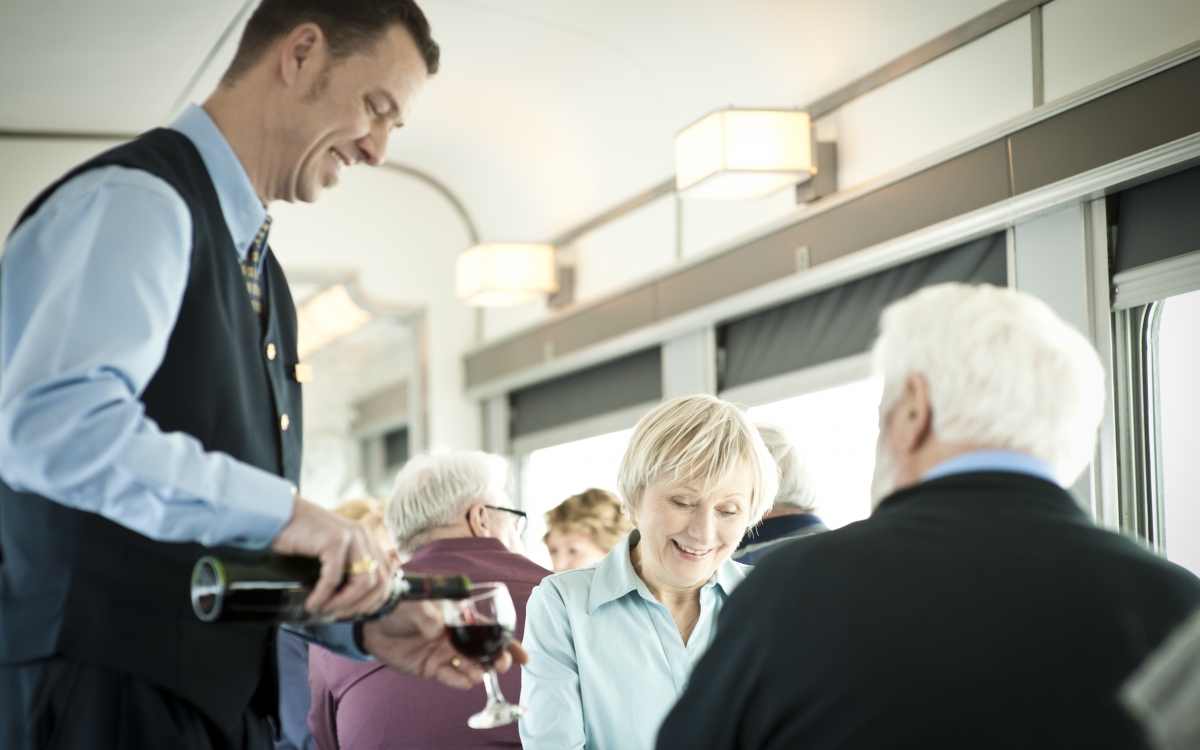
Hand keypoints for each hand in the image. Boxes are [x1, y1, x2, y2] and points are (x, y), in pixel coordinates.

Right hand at [271, 497, 393, 617]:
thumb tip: (354, 601)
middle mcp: (363, 536)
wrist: (279, 514)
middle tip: (340, 615)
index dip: (375, 599)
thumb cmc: (301, 536)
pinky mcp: (333, 541)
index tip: (355, 612)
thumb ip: (348, 565)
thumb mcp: (333, 550)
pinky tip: (313, 603)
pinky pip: (334, 578)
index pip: (387, 575)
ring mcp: (351, 536)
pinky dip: (323, 596)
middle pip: (380, 582)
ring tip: (327, 609)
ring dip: (345, 603)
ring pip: (363, 582)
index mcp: (367, 539)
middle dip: (361, 606)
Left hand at [362, 600, 529, 690]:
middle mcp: (457, 637)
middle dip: (496, 660)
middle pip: (484, 652)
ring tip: (480, 674)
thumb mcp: (415, 605)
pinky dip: (459, 680)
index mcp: (460, 617)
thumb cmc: (399, 605)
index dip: (507, 642)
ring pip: (469, 666)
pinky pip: (450, 676)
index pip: (490, 629)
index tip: (523, 656)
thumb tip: (437, 632)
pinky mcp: (431, 667)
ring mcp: (445, 653)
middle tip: (501, 665)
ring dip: (478, 671)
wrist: (374, 621)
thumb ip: (427, 618)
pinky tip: (467, 683)